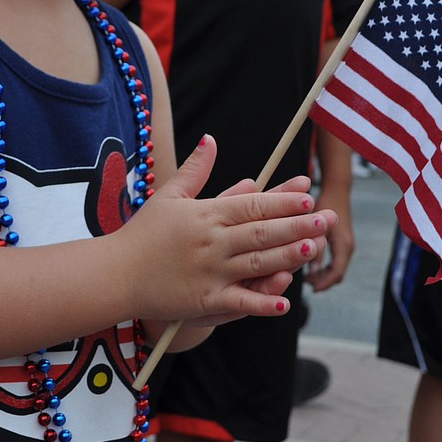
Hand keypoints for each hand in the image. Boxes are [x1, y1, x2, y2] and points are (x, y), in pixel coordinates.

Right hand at [121, 135, 333, 325]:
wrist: (114, 273)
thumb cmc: (143, 234)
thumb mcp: (168, 196)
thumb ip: (195, 170)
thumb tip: (211, 139)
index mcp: (205, 215)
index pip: (251, 205)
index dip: (282, 201)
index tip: (307, 195)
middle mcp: (211, 242)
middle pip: (261, 232)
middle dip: (296, 225)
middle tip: (326, 219)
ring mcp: (209, 272)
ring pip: (256, 263)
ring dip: (287, 256)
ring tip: (314, 248)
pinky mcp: (203, 299)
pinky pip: (237, 301)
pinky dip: (260, 302)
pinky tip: (284, 302)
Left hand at [305, 199, 354, 290]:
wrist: (337, 188)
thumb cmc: (324, 202)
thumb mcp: (317, 226)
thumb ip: (315, 248)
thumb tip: (311, 272)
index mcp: (343, 246)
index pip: (336, 274)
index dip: (324, 284)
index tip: (311, 290)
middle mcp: (347, 247)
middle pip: (337, 274)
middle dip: (322, 282)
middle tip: (306, 285)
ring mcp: (345, 245)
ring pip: (335, 269)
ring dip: (322, 276)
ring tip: (306, 278)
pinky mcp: (341, 242)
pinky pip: (334, 261)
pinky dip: (323, 267)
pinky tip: (309, 266)